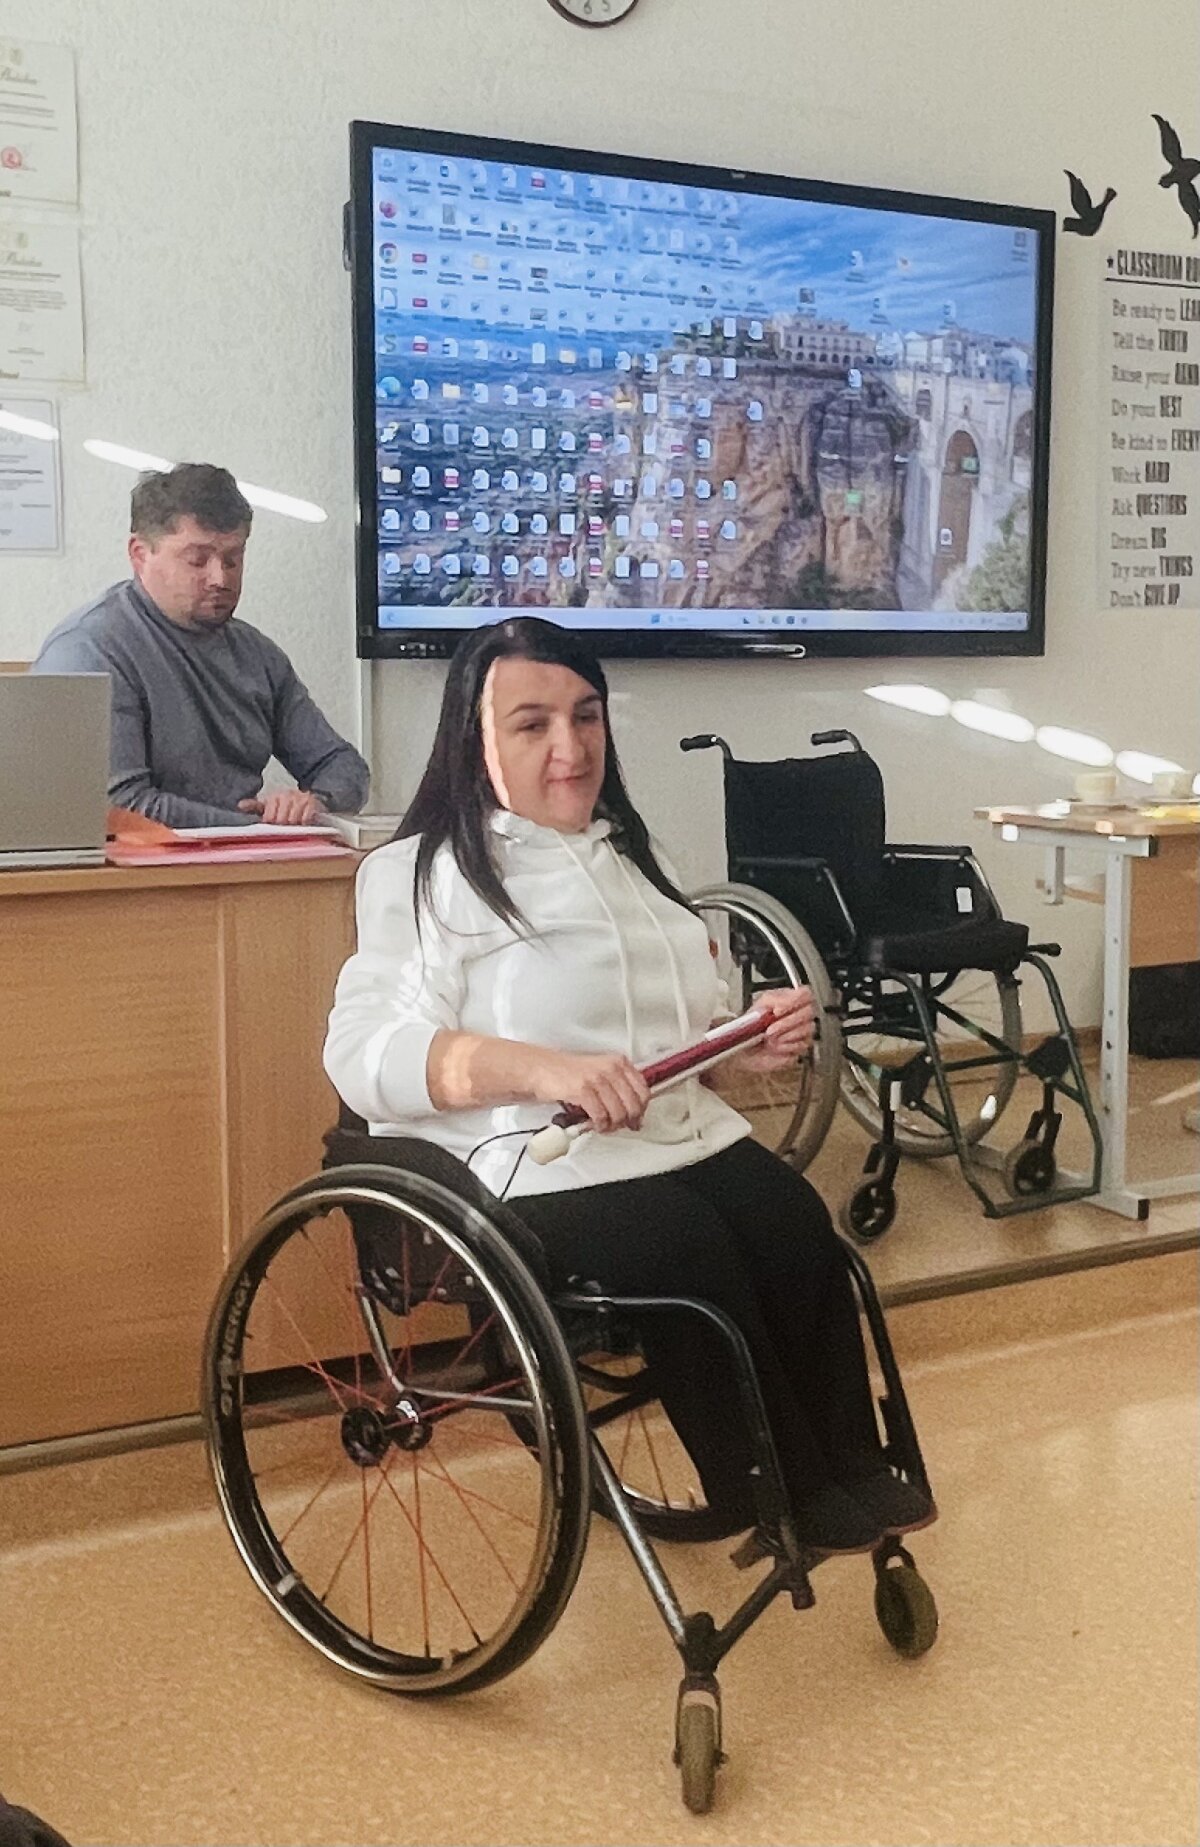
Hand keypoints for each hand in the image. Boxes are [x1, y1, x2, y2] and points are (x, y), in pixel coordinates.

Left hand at [238, 789, 324, 825]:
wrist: (309, 795)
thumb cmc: (286, 805)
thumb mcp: (269, 805)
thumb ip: (255, 806)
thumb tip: (240, 805)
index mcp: (274, 796)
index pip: (269, 818)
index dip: (272, 826)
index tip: (275, 827)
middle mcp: (286, 795)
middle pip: (281, 820)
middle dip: (283, 828)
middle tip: (286, 828)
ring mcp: (300, 798)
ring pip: (293, 820)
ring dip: (295, 827)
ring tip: (295, 826)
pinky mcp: (312, 802)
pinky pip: (306, 818)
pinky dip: (304, 824)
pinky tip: (304, 824)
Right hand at [531, 1049, 650, 1133]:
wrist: (541, 1069)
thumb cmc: (568, 1074)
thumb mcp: (600, 1073)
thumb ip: (618, 1088)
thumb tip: (635, 1114)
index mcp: (618, 1063)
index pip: (643, 1091)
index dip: (641, 1110)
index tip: (636, 1119)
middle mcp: (610, 1068)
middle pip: (633, 1105)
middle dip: (627, 1121)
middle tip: (618, 1127)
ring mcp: (597, 1079)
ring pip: (618, 1113)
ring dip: (611, 1126)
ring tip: (603, 1126)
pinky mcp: (583, 1090)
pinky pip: (600, 1116)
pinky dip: (599, 1125)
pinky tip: (593, 1124)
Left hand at [735, 988, 816, 1072]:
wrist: (748, 1045)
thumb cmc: (755, 1024)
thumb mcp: (759, 1006)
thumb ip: (772, 1001)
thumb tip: (781, 1004)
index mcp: (792, 999)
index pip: (805, 994)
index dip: (794, 1001)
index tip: (777, 1010)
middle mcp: (802, 1014)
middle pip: (808, 1012)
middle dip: (786, 1022)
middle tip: (770, 1028)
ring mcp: (805, 1031)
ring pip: (805, 1029)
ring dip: (783, 1035)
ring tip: (769, 1037)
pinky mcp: (802, 1047)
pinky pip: (800, 1045)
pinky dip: (784, 1046)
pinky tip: (774, 1046)